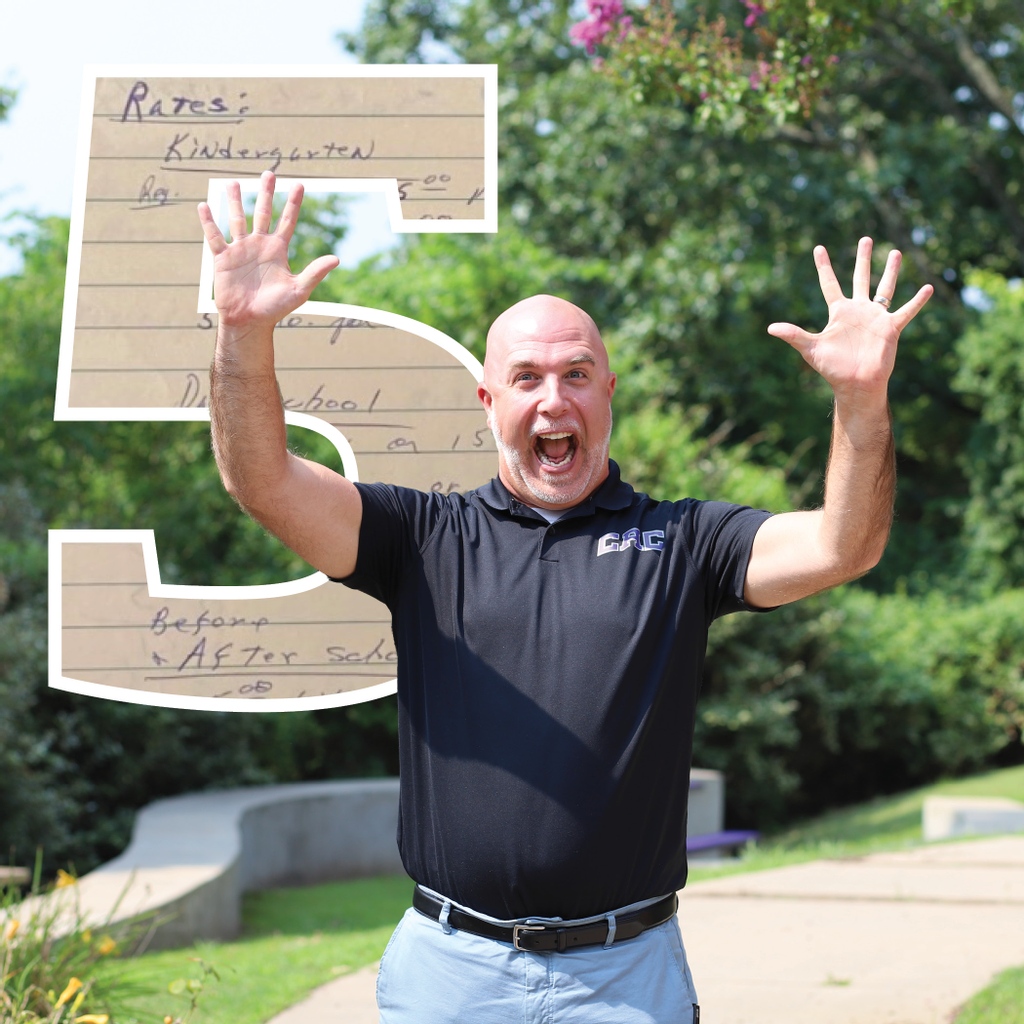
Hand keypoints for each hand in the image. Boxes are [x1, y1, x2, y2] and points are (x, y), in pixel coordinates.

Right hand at [197, 170, 339, 329]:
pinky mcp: (223, 258)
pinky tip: (204, 205)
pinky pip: (214, 236)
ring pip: (237, 219)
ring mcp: (240, 250)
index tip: (300, 185)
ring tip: (232, 182)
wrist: (250, 322)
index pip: (287, 221)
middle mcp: (259, 245)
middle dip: (266, 193)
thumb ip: (315, 273)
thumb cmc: (275, 309)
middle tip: (269, 173)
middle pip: (263, 213)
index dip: (293, 204)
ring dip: (235, 201)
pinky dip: (208, 221)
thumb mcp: (299, 290)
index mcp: (277, 250)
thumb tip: (336, 258)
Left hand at [766, 237, 932, 404]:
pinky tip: (928, 287)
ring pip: (885, 288)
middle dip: (863, 259)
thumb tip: (770, 328)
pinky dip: (917, 301)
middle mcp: (858, 311)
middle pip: (860, 279)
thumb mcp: (811, 349)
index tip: (818, 248)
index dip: (824, 266)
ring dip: (890, 271)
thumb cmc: (832, 369)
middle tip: (865, 239)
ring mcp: (875, 318)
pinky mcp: (890, 328)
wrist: (855, 384)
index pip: (829, 283)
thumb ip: (794, 335)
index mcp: (839, 313)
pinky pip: (906, 311)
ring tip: (896, 252)